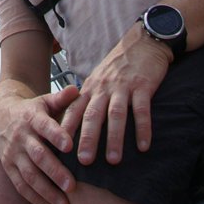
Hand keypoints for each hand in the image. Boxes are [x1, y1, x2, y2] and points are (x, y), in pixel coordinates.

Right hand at [0, 83, 79, 203]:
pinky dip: (34, 198)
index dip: (56, 135)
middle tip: (72, 186)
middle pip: (37, 155)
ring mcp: (13, 153)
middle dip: (55, 171)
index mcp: (32, 118)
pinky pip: (20, 185)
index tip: (70, 146)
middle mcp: (21, 136)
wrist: (1, 114)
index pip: (44, 126)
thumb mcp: (44, 101)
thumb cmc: (32, 110)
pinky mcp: (8, 166)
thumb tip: (77, 90)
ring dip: (46, 191)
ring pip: (29, 174)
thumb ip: (61, 98)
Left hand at [59, 23, 171, 165]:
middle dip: (88, 138)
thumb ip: (90, 98)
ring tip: (113, 160)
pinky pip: (142, 109)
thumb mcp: (99, 79)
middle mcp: (104, 87)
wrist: (142, 42)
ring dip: (114, 138)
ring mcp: (123, 86)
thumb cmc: (119, 65)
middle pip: (92, 114)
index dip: (67, 128)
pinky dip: (143, 128)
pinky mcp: (142, 85)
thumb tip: (77, 124)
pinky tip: (144, 146)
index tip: (60, 148)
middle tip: (84, 161)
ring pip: (116, 114)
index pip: (75, 109)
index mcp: (91, 87)